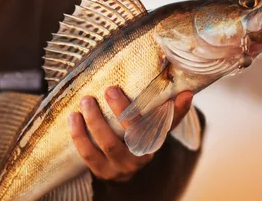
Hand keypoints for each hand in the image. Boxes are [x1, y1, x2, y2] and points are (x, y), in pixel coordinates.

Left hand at [68, 87, 192, 182]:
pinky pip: (88, 155)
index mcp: (154, 143)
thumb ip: (169, 111)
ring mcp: (119, 167)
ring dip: (94, 122)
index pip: (161, 126)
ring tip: (85, 101)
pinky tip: (73, 118)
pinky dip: (79, 136)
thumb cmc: (140, 137)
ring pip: (107, 145)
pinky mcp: (101, 171)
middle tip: (109, 89)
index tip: (171, 93)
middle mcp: (139, 158)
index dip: (165, 111)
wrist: (124, 167)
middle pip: (131, 136)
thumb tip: (188, 93)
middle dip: (120, 111)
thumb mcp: (155, 126)